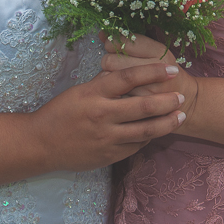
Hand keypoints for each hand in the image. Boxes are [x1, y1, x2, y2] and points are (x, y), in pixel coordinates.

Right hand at [28, 61, 184, 170]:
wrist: (41, 144)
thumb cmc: (59, 113)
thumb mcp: (79, 91)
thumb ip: (103, 84)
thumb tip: (127, 74)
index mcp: (94, 93)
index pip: (129, 77)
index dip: (153, 71)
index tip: (171, 68)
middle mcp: (102, 115)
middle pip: (143, 106)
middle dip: (167, 100)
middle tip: (182, 96)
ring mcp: (107, 138)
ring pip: (145, 130)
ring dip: (167, 122)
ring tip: (181, 115)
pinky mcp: (109, 155)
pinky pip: (136, 146)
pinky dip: (150, 137)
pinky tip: (158, 131)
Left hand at [102, 34, 198, 122]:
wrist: (184, 98)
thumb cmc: (164, 70)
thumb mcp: (155, 51)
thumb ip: (131, 41)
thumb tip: (102, 34)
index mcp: (160, 53)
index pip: (123, 42)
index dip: (115, 43)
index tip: (118, 47)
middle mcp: (155, 71)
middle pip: (111, 60)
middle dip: (109, 60)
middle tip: (117, 64)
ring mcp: (147, 91)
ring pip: (109, 78)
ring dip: (108, 76)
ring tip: (119, 77)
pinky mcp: (138, 108)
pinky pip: (113, 94)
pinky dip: (112, 92)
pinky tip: (120, 90)